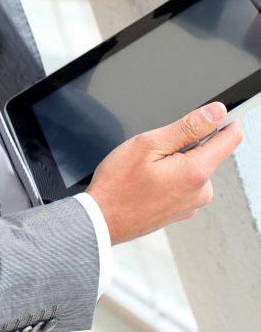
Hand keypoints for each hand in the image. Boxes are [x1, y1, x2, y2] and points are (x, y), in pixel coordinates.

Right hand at [86, 102, 242, 244]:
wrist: (101, 220)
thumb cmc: (118, 184)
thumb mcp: (149, 143)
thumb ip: (188, 127)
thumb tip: (217, 112)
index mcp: (196, 172)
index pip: (230, 138)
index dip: (226, 119)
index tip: (217, 111)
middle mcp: (201, 192)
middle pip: (208, 152)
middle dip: (186, 142)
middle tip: (155, 147)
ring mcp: (192, 204)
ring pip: (193, 166)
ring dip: (175, 160)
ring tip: (146, 168)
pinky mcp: (182, 210)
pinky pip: (184, 182)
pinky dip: (170, 175)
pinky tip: (147, 180)